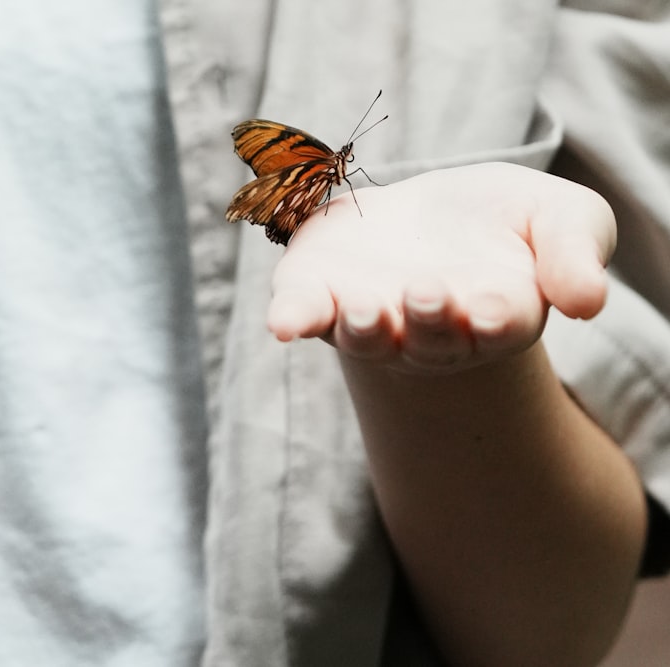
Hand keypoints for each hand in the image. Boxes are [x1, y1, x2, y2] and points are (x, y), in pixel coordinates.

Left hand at [267, 162, 615, 372]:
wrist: (426, 222)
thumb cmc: (499, 225)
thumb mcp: (558, 217)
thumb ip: (576, 252)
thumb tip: (589, 302)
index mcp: (496, 314)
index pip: (500, 324)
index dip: (496, 317)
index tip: (495, 307)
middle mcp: (429, 331)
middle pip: (429, 338)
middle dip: (427, 319)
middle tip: (427, 291)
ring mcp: (370, 317)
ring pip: (364, 337)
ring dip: (362, 327)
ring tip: (363, 308)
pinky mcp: (320, 294)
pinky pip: (304, 314)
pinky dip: (294, 319)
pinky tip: (283, 323)